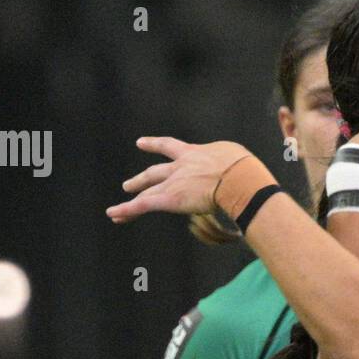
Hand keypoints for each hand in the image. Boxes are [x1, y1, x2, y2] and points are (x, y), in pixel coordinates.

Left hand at [107, 137, 257, 222]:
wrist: (238, 177)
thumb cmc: (244, 169)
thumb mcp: (237, 160)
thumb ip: (231, 165)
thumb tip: (245, 175)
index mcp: (195, 154)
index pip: (171, 147)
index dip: (155, 145)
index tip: (141, 143)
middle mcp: (180, 167)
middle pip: (156, 172)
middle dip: (142, 179)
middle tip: (128, 184)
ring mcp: (174, 182)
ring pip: (148, 191)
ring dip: (133, 199)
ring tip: (118, 209)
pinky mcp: (170, 198)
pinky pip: (143, 205)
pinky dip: (127, 211)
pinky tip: (113, 215)